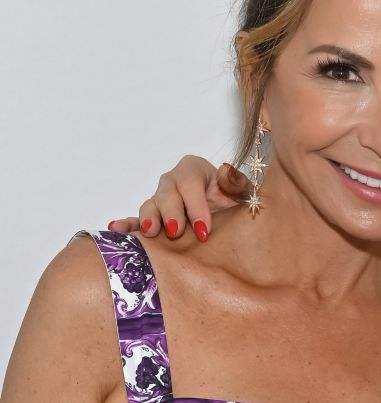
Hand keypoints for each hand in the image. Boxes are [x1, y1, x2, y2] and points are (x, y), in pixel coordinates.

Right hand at [107, 157, 249, 239]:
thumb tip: (227, 170)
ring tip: (150, 232)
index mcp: (193, 170)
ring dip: (149, 219)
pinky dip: (127, 225)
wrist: (227, 214)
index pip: (190, 184)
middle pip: (167, 195)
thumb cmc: (233, 200)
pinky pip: (136, 219)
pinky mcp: (152, 217)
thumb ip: (236, 182)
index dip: (195, 206)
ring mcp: (159, 199)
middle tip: (176, 232)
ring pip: (150, 206)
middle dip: (171, 214)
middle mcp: (172, 182)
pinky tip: (116, 229)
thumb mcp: (241, 190)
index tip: (203, 230)